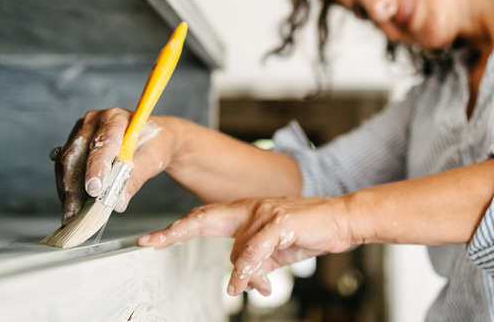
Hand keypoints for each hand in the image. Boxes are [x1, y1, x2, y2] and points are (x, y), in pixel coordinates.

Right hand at [53, 109, 177, 224]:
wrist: (151, 138)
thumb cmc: (153, 145)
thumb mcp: (152, 160)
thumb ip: (134, 179)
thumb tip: (117, 202)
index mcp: (116, 118)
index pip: (103, 143)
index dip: (96, 167)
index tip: (94, 190)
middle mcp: (94, 121)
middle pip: (77, 154)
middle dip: (75, 186)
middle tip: (75, 211)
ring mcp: (81, 132)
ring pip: (67, 163)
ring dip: (68, 190)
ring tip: (71, 214)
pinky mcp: (75, 144)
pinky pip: (66, 168)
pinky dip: (68, 187)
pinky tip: (71, 204)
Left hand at [136, 196, 354, 295]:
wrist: (342, 220)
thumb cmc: (310, 231)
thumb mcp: (276, 253)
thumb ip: (256, 262)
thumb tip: (244, 283)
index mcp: (246, 212)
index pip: (204, 217)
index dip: (177, 227)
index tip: (152, 238)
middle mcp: (250, 207)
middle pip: (204, 217)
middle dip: (176, 230)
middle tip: (152, 241)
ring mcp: (264, 212)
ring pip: (235, 249)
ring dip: (244, 273)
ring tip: (256, 285)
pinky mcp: (278, 222)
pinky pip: (253, 250)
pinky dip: (247, 269)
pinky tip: (245, 282)